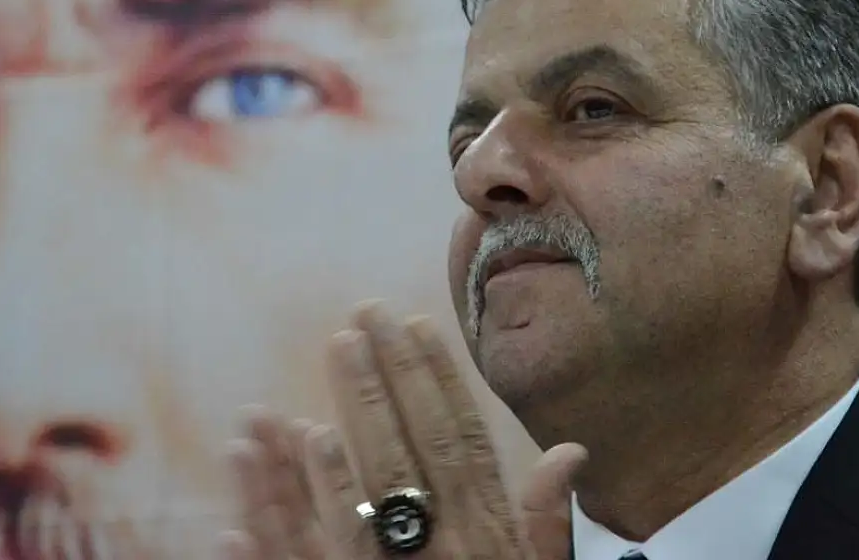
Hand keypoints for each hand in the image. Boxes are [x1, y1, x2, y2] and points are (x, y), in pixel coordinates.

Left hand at [228, 303, 586, 559]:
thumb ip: (546, 523)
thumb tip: (571, 452)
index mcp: (487, 537)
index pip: (460, 442)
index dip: (437, 380)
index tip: (414, 323)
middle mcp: (445, 550)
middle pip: (406, 456)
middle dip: (380, 385)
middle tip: (354, 322)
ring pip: (361, 498)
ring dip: (335, 433)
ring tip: (318, 372)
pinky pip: (323, 559)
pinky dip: (301, 510)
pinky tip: (287, 460)